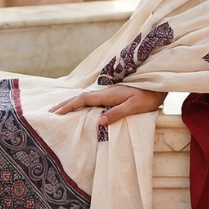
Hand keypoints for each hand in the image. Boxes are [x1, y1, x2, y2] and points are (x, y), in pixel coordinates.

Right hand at [49, 85, 165, 125]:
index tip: (56, 113)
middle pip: (80, 97)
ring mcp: (108, 94)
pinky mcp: (111, 96)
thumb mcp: (134, 107)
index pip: (84, 99)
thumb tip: (99, 121)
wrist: (158, 87)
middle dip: (65, 104)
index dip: (69, 106)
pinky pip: (91, 100)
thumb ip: (117, 113)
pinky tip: (79, 107)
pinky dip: (81, 103)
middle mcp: (105, 93)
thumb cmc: (148, 98)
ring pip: (85, 97)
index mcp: (108, 95)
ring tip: (60, 110)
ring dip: (72, 103)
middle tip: (50, 112)